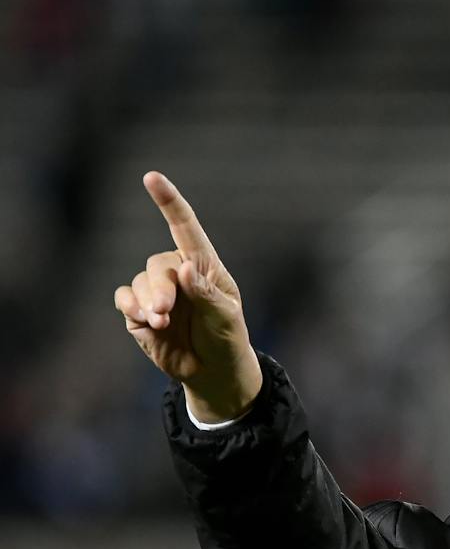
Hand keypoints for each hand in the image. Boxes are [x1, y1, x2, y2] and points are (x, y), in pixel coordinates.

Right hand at [113, 172, 261, 422]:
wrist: (213, 370)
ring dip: (147, 302)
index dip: (168, 201)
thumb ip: (206, 294)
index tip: (152, 177)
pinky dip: (131, 308)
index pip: (185, 227)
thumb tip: (184, 268)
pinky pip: (124, 300)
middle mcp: (177, 272)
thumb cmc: (227, 338)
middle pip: (157, 265)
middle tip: (166, 312)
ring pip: (139, 282)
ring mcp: (156, 291)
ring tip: (162, 322)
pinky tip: (145, 321)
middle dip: (160, 288)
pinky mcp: (139, 311)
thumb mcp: (226, 318)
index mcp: (204, 266)